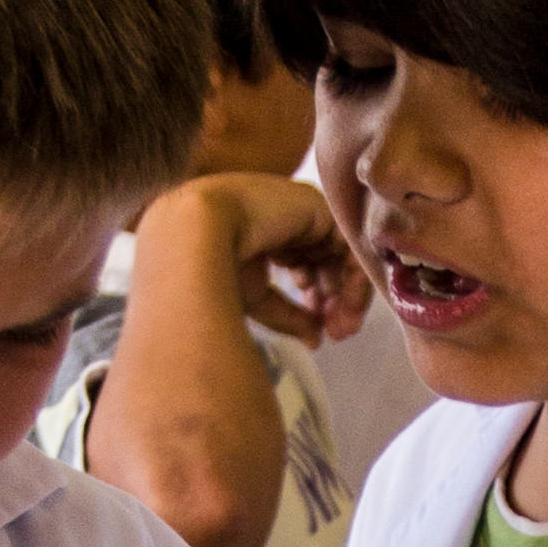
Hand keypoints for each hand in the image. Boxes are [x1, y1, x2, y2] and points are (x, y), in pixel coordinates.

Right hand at [169, 171, 369, 349]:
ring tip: (344, 325)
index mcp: (265, 231)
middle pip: (326, 260)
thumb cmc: (209, 266)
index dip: (317, 300)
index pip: (305, 264)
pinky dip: (354, 272)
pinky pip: (349, 241)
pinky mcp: (319, 206)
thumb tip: (316, 340)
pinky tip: (351, 301)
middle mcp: (288, 217)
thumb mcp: (254, 297)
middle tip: (340, 333)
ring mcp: (304, 208)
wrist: (193, 236)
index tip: (323, 332)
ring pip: (340, 252)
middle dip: (337, 300)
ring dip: (348, 292)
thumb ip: (288, 315)